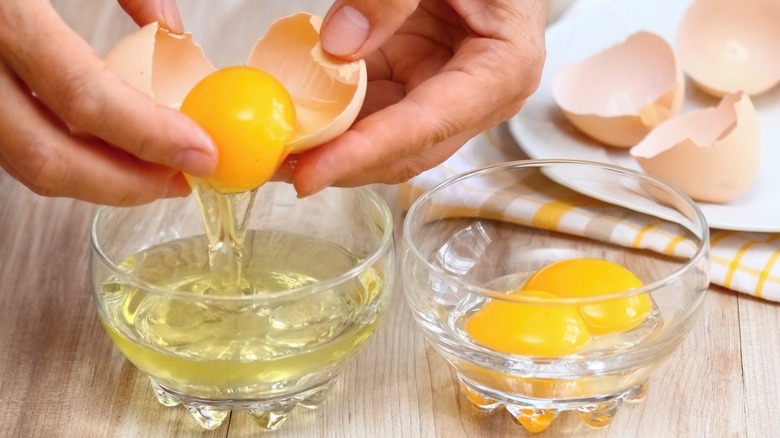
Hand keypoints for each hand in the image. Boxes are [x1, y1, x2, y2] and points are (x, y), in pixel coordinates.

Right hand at [0, 0, 215, 205]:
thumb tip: (172, 32)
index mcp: (1, 10)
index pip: (83, 96)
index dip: (150, 137)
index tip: (201, 153)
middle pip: (45, 156)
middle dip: (126, 184)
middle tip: (180, 180)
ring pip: (21, 162)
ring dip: (95, 177)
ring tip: (151, 169)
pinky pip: (7, 141)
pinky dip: (60, 153)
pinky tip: (101, 147)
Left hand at [288, 0, 545, 195]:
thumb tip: (337, 48)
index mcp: (501, 71)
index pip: (425, 125)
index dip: (365, 153)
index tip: (310, 174)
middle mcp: (475, 100)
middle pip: (404, 151)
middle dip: (339, 163)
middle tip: (275, 165)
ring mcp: (443, 97)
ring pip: (381, 142)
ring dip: (329, 148)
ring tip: (273, 148)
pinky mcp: (414, 86)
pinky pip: (370, 113)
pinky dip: (331, 119)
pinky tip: (295, 119)